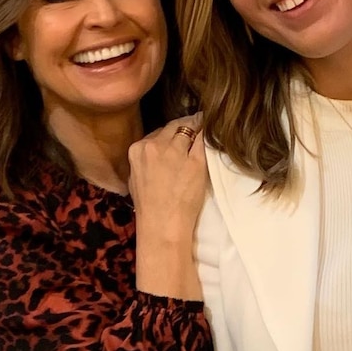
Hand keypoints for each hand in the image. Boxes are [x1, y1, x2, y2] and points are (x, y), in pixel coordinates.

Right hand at [129, 115, 206, 299]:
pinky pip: (203, 141)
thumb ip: (145, 159)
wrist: (162, 224)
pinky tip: (214, 136)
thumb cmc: (149, 206)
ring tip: (207, 127)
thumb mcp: (137, 177)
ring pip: (189, 129)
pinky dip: (208, 138)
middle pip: (173, 126)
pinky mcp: (195, 161)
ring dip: (198, 128)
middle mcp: (155, 146)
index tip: (178, 134)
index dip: (170, 133)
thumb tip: (156, 149)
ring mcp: (176, 152)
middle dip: (184, 126)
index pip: (157, 131)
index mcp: (138, 150)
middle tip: (196, 125)